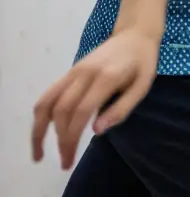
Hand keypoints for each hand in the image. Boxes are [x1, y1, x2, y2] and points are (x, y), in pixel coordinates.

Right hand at [32, 30, 159, 168]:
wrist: (134, 33)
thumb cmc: (143, 62)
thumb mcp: (142, 86)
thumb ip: (121, 108)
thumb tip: (96, 132)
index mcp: (106, 78)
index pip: (80, 112)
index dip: (71, 138)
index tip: (69, 160)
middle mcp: (84, 74)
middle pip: (61, 110)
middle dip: (59, 140)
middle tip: (64, 163)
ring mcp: (73, 71)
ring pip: (47, 102)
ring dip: (39, 129)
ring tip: (38, 153)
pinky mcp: (69, 71)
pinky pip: (48, 94)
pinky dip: (41, 114)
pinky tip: (42, 130)